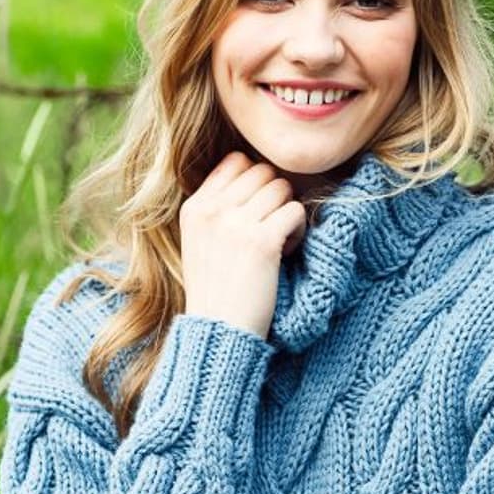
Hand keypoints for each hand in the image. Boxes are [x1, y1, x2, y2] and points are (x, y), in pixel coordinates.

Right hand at [181, 152, 306, 339]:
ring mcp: (236, 224)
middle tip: (270, 228)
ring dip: (287, 213)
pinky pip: (296, 211)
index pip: (236, 162)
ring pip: (282, 188)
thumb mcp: (200, 243)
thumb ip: (218, 208)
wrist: (219, 332)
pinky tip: (285, 253)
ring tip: (277, 242)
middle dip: (274, 197)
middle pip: (263, 171)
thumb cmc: (217, 292)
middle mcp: (212, 211)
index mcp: (194, 208)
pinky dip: (298, 231)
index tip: (256, 211)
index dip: (255, 181)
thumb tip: (257, 173)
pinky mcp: (262, 241)